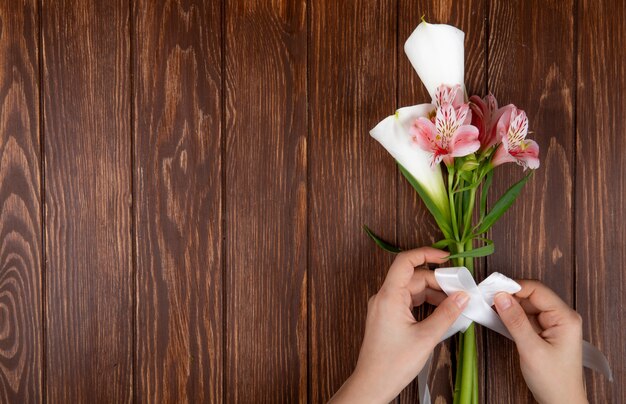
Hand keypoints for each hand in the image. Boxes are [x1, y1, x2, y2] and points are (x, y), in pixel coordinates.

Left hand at [330, 248, 469, 402]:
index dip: (426, 253)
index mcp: (389, 296)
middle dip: (438, 281)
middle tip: (460, 290)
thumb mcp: (426, 337)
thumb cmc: (392, 363)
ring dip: (433, 293)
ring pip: (413, 290)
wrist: (373, 384)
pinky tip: (441, 312)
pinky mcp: (388, 317)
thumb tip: (462, 297)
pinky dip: (425, 303)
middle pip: (414, 277)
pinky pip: (409, 301)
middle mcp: (384, 297)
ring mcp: (385, 307)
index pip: (405, 261)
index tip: (446, 256)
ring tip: (455, 304)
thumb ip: (446, 314)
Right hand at [494, 281, 586, 403]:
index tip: (492, 289)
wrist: (561, 403)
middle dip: (509, 296)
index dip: (514, 287)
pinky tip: (498, 317)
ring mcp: (552, 324)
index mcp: (565, 318)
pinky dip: (511, 316)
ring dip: (509, 306)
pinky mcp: (544, 332)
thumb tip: (501, 297)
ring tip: (489, 307)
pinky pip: (525, 317)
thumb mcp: (531, 350)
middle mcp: (561, 317)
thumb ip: (516, 321)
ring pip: (526, 306)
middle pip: (531, 296)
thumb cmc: (554, 381)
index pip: (537, 290)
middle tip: (486, 298)